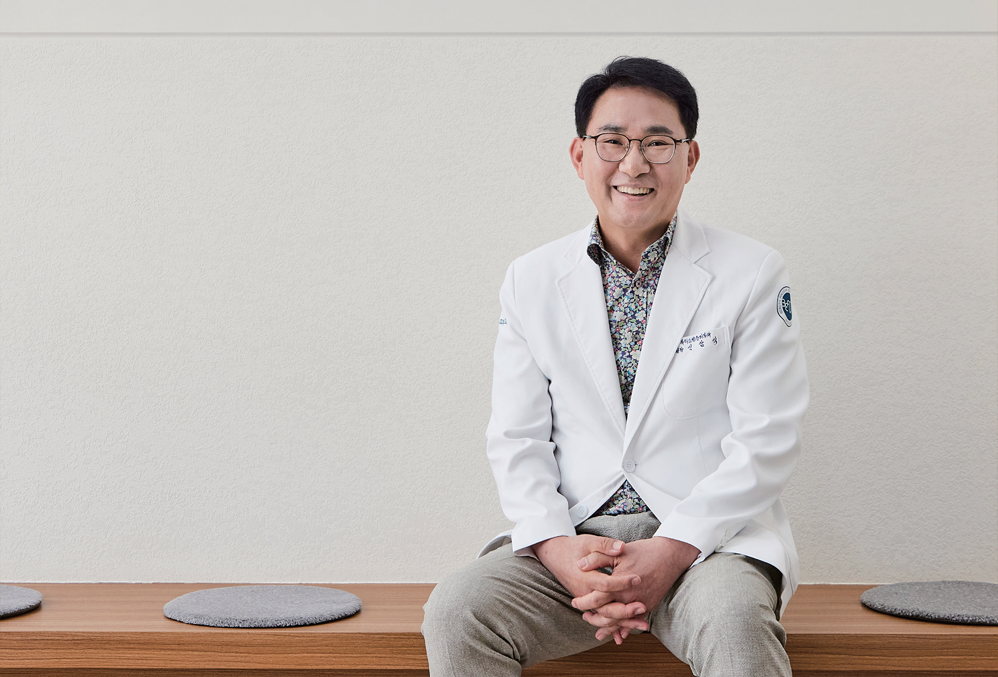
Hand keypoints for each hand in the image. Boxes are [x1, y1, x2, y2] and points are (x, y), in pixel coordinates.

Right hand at [532, 535, 645, 644]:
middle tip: (643, 606)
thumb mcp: (588, 541)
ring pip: (605, 617)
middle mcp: (584, 593)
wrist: (554, 556)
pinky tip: (631, 627)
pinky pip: (602, 618)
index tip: (638, 579)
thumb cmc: (573, 547)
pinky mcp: (587, 604)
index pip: (606, 584)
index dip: (622, 582)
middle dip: (625, 611)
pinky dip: (616, 625)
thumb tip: (621, 547)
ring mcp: (585, 600)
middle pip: (605, 608)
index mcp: (585, 577)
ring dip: (624, 623)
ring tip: (643, 624)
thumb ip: (605, 545)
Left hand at [573, 537, 699, 641]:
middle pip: (607, 615)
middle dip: (594, 619)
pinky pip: (634, 621)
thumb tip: (580, 565)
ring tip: (598, 629)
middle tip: (584, 616)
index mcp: (619, 585)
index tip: (574, 602)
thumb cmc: (643, 551)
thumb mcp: (618, 552)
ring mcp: (641, 604)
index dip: (583, 602)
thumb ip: (597, 558)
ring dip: (608, 627)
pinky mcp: (649, 605)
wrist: (670, 555)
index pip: (596, 599)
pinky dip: (625, 627)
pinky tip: (619, 632)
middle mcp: (630, 598)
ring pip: (621, 621)